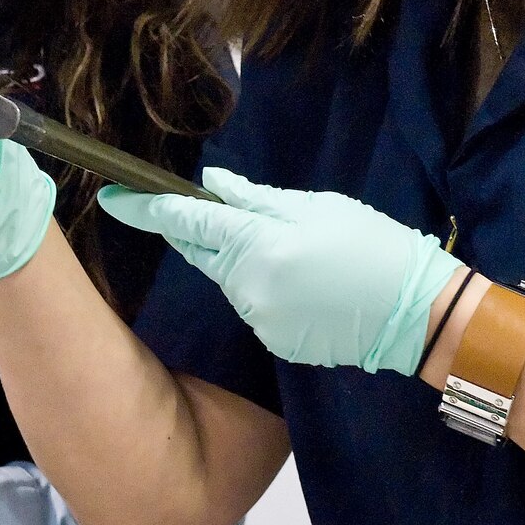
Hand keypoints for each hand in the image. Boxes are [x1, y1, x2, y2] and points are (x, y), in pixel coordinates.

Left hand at [98, 167, 463, 374]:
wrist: (414, 312)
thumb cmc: (370, 244)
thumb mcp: (316, 208)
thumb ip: (256, 200)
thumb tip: (210, 183)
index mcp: (255, 243)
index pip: (184, 220)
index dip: (143, 208)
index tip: (111, 196)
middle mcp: (245, 286)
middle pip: (203, 251)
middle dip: (199, 231)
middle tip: (216, 213)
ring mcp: (257, 318)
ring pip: (229, 278)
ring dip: (242, 260)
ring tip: (296, 251)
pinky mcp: (272, 341)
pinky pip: (253, 305)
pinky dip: (265, 288)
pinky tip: (304, 283)